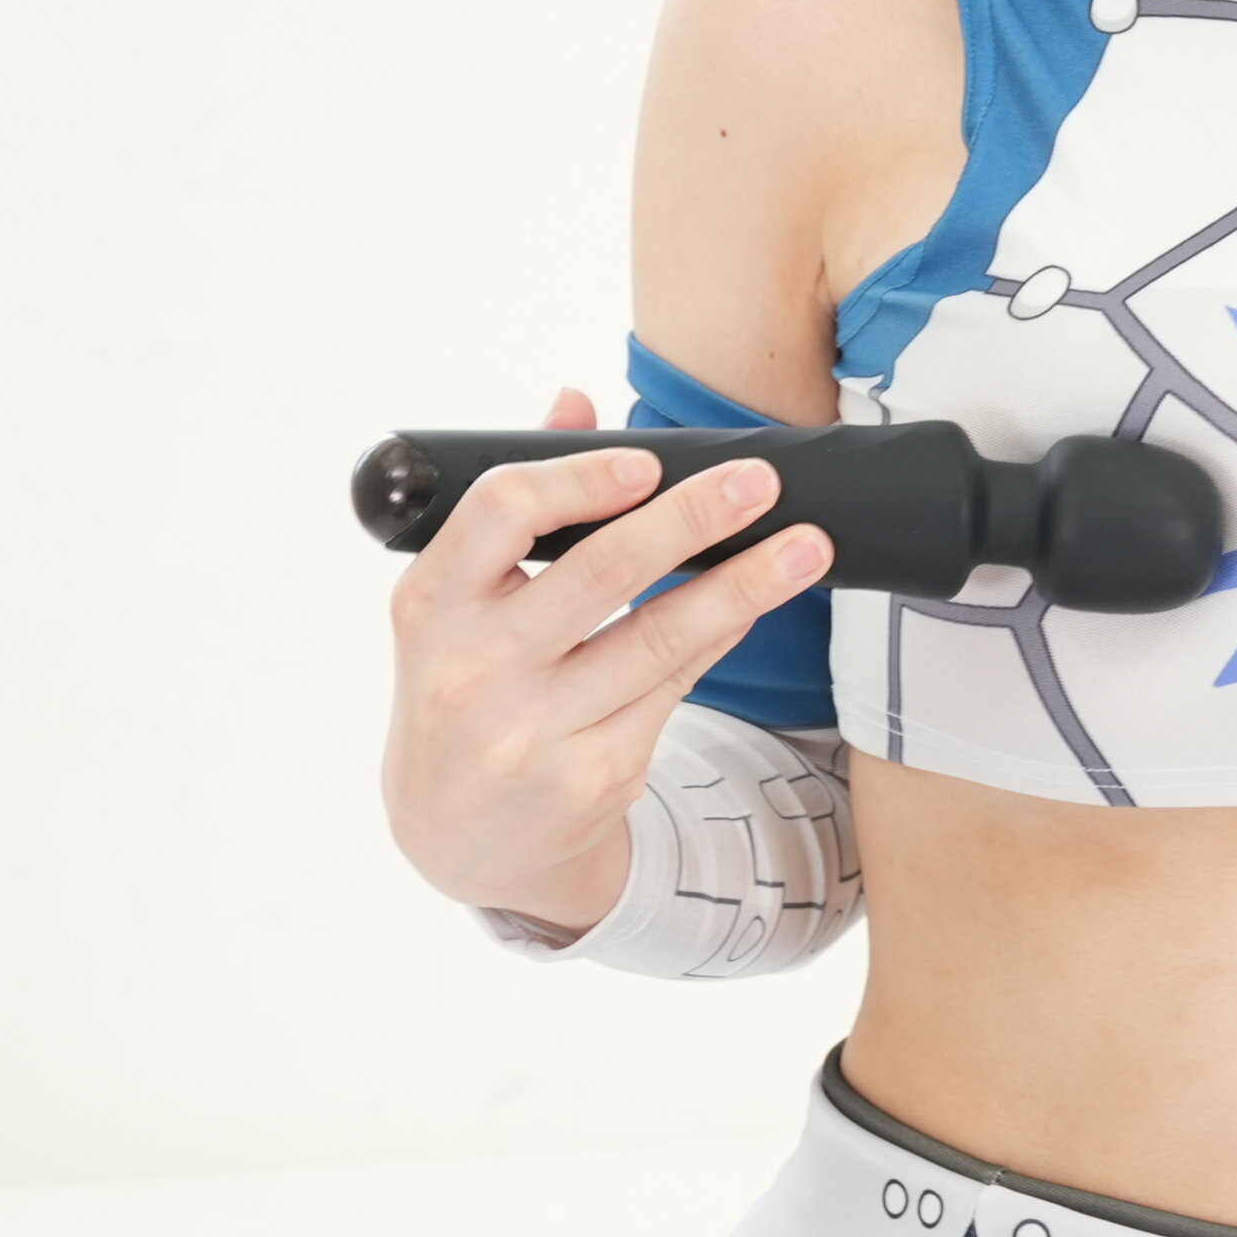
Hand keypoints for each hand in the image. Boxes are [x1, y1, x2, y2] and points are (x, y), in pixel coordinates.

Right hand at [379, 385, 833, 932]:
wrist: (458, 834)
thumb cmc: (464, 688)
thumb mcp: (458, 602)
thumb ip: (515, 503)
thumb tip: (576, 402)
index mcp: (430, 604)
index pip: (504, 511)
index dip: (583, 478)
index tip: (649, 462)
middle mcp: (474, 668)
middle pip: (601, 572)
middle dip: (691, 519)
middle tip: (758, 481)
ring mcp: (533, 730)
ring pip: (659, 639)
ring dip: (745, 585)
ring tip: (806, 545)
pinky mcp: (591, 776)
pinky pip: (676, 688)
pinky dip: (722, 636)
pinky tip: (758, 602)